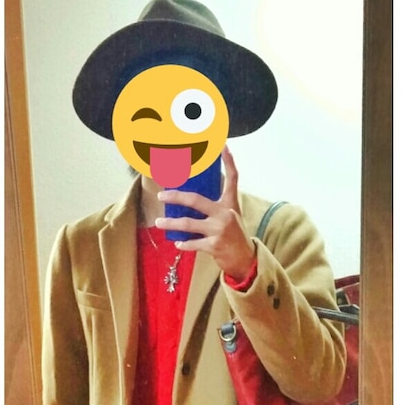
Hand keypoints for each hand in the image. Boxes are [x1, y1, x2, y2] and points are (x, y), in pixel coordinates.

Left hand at [155, 146, 256, 280]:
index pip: (232, 178)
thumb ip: (215, 205)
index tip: (223, 146)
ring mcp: (219, 230)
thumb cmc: (234, 234)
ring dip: (171, 223)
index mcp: (229, 203)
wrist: (244, 259)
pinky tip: (177, 243)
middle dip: (175, 197)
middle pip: (195, 200)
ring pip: (188, 224)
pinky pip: (193, 243)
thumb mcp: (230, 215)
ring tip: (159, 222)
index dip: (229, 161)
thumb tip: (190, 198)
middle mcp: (225, 214)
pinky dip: (184, 244)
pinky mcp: (214, 245)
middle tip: (161, 195)